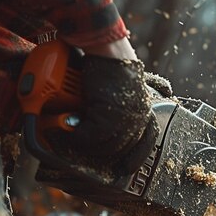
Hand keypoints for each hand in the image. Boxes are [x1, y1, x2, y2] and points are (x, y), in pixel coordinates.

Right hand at [48, 53, 158, 173]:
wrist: (104, 46)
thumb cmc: (107, 65)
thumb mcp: (117, 89)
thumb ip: (113, 108)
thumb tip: (97, 124)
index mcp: (144, 110)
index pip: (147, 142)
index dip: (135, 158)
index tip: (124, 169)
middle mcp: (139, 115)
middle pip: (121, 149)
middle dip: (101, 154)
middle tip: (83, 150)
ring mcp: (126, 116)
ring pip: (105, 145)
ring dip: (86, 146)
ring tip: (70, 139)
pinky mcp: (109, 112)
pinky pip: (92, 136)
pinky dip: (78, 136)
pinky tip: (68, 131)